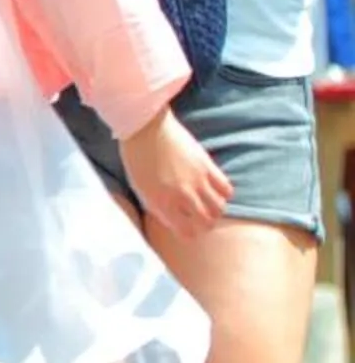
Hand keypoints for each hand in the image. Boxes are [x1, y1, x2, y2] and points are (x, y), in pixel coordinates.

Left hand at [118, 108, 232, 239]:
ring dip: (216, 210)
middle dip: (205, 225)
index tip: (189, 230)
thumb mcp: (140, 188)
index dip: (189, 233)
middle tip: (202, 220)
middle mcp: (182, 195)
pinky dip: (224, 194)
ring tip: (209, 206)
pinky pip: (226, 189)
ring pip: (220, 208)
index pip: (185, 231)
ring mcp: (197, 181)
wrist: (144, 128)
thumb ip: (157, 207)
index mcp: (161, 202)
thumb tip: (174, 220)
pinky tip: (215, 190)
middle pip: (207, 222)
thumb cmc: (137, 158)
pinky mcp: (207, 166)